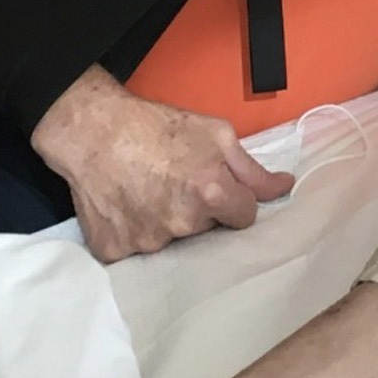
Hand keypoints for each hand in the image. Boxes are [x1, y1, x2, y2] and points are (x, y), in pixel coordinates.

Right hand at [30, 67, 295, 260]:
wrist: (93, 130)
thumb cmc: (158, 126)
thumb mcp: (216, 133)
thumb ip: (253, 169)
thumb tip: (284, 188)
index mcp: (210, 193)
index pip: (245, 217)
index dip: (235, 199)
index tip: (219, 187)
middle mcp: (181, 225)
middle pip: (208, 231)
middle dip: (201, 211)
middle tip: (179, 182)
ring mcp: (146, 242)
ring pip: (173, 242)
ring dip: (167, 223)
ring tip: (150, 191)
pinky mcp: (115, 252)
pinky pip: (136, 251)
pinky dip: (135, 232)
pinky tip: (128, 206)